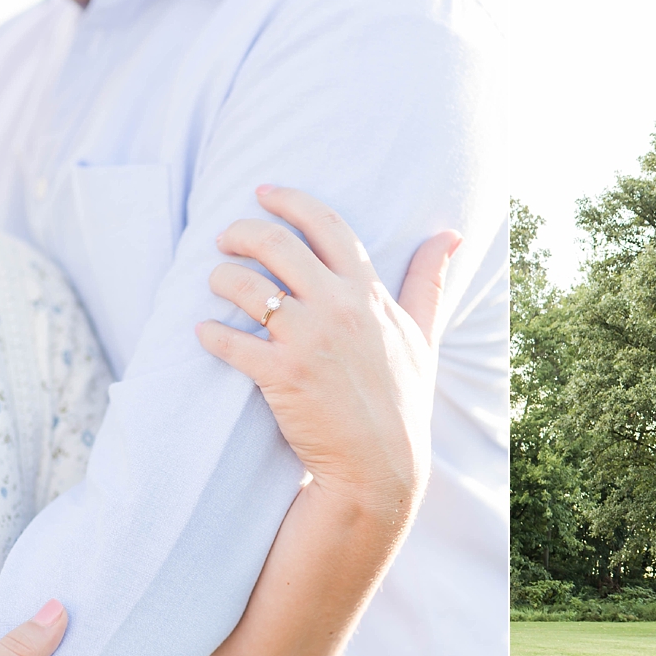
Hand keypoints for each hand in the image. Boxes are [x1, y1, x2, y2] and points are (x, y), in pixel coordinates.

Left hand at [200, 186, 460, 524]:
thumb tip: (451, 235)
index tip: (263, 192)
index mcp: (369, 294)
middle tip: (224, 237)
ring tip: (216, 282)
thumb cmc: (403, 401)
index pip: (327, 225)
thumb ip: (429, 281)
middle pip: (276, 244)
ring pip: (246, 285)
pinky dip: (210, 333)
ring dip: (221, 278)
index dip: (290, 200)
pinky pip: (231, 340)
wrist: (382, 464)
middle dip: (241, 232)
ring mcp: (308, 340)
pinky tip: (204, 332)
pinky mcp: (281, 375)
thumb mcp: (424, 335)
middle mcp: (338, 308)